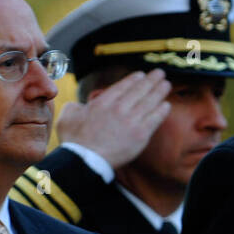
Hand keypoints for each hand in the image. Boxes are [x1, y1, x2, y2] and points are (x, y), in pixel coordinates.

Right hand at [56, 69, 171, 168]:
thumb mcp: (67, 116)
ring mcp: (131, 121)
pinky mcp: (140, 135)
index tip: (141, 75)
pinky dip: (161, 110)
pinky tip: (166, 105)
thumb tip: (78, 106)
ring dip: (159, 91)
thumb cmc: (75, 141)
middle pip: (139, 90)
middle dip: (151, 80)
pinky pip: (155, 119)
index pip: (123, 86)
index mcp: (103, 102)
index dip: (134, 79)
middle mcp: (119, 108)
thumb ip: (74, 107)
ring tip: (166, 84)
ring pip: (149, 102)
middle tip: (159, 73)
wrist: (86, 160)